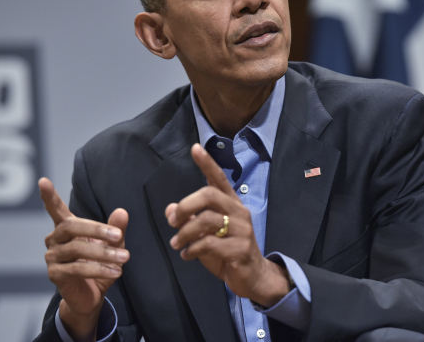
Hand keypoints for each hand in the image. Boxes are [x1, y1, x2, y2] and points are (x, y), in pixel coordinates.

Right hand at [40, 177, 128, 340]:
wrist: (92, 295)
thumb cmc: (100, 264)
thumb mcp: (112, 245)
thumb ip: (116, 228)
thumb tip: (122, 212)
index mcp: (67, 228)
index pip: (55, 209)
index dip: (49, 196)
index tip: (43, 181)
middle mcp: (55, 239)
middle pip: (72, 226)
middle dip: (97, 230)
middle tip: (118, 235)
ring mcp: (52, 256)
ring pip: (77, 249)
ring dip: (104, 253)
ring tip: (124, 257)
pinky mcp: (55, 274)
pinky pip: (77, 268)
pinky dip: (99, 269)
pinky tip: (116, 272)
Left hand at [166, 144, 289, 306]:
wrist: (253, 277)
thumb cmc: (227, 251)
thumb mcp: (205, 234)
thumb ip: (190, 220)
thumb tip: (170, 209)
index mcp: (231, 204)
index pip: (219, 179)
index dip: (207, 163)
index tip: (195, 148)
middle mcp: (239, 212)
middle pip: (209, 195)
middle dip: (186, 206)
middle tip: (172, 221)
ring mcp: (242, 230)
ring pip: (206, 220)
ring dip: (185, 233)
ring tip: (176, 243)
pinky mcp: (240, 249)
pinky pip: (209, 244)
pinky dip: (192, 250)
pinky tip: (187, 255)